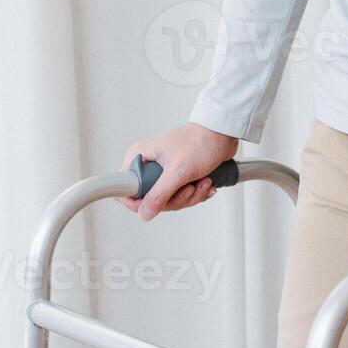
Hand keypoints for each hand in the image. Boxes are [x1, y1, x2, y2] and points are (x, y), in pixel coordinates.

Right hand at [119, 123, 238, 220]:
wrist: (222, 134)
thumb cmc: (200, 142)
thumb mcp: (178, 171)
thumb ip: (159, 194)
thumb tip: (144, 213)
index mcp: (140, 157)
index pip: (124, 189)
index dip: (138, 202)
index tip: (157, 203)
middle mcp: (149, 165)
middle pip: (151, 200)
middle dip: (176, 199)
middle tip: (189, 188)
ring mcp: (164, 172)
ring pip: (169, 200)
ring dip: (191, 196)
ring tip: (202, 182)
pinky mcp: (178, 176)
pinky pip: (182, 195)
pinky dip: (197, 193)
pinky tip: (206, 183)